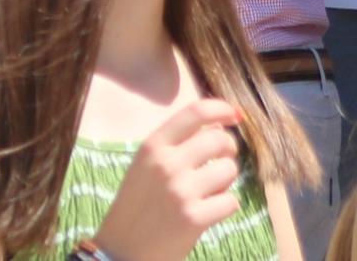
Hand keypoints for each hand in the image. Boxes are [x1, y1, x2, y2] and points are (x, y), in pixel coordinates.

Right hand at [94, 98, 249, 260]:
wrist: (122, 250)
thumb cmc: (137, 204)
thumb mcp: (146, 164)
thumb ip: (175, 144)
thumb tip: (218, 126)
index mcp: (153, 145)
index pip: (195, 112)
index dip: (221, 109)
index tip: (234, 115)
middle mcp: (167, 163)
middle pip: (219, 139)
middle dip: (229, 149)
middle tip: (222, 160)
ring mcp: (181, 191)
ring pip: (229, 169)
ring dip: (227, 180)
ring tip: (211, 190)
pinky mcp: (194, 218)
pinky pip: (231, 201)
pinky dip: (226, 206)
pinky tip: (209, 211)